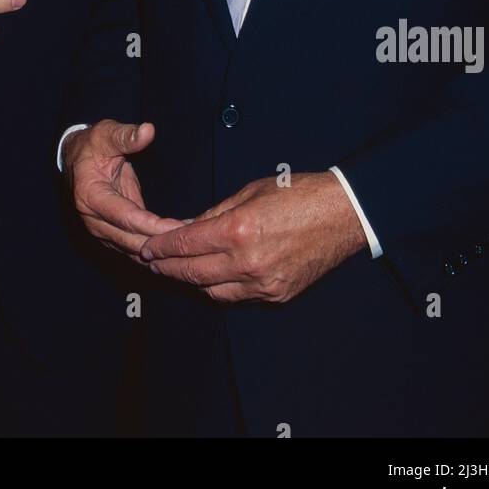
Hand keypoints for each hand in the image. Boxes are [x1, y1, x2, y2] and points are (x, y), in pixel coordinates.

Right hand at [64, 119, 180, 258]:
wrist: (76, 160)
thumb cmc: (93, 145)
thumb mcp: (106, 133)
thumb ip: (126, 135)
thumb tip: (147, 130)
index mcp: (90, 196)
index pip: (126, 217)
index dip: (153, 225)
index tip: (178, 227)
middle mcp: (93, 220)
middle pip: (132, 241)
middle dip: (162, 242)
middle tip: (193, 238)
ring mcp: (101, 232)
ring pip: (135, 251)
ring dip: (161, 250)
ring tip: (190, 243)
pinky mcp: (112, 236)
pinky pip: (136, 249)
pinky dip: (156, 249)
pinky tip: (177, 243)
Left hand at [140, 171, 366, 303]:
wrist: (342, 214)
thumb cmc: (297, 193)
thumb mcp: (250, 192)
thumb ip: (216, 214)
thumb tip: (188, 228)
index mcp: (237, 230)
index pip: (186, 244)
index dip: (161, 248)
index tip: (146, 248)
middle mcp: (247, 262)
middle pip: (193, 273)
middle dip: (168, 268)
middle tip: (151, 263)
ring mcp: (262, 283)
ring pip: (213, 290)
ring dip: (192, 281)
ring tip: (178, 270)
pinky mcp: (277, 294)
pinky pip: (238, 296)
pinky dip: (221, 287)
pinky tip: (212, 277)